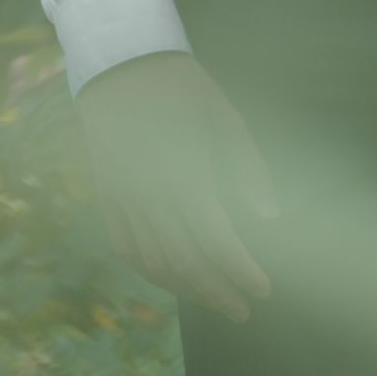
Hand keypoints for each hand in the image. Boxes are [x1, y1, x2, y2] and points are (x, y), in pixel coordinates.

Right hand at [76, 51, 278, 322]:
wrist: (120, 66)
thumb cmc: (182, 88)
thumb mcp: (224, 118)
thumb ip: (247, 170)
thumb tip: (270, 219)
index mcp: (183, 175)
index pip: (215, 242)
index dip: (241, 271)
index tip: (264, 290)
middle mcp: (148, 197)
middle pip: (185, 262)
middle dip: (218, 291)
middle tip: (244, 309)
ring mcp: (121, 201)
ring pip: (154, 263)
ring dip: (187, 288)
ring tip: (215, 299)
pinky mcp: (106, 198)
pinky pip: (127, 250)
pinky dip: (152, 272)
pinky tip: (173, 279)